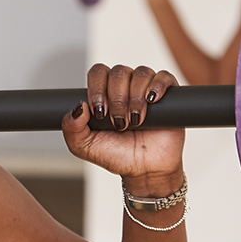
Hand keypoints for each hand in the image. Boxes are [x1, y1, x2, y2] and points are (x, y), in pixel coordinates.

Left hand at [63, 65, 184, 193]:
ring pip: (141, 73)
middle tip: (118, 121)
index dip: (97, 87)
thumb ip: (72, 127)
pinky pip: (164, 76)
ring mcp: (146, 89)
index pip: (98, 72)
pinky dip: (157, 85)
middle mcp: (125, 87)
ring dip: (135, 96)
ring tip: (134, 120)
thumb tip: (78, 106)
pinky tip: (151, 100)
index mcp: (104, 93)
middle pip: (119, 72)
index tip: (99, 112)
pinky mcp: (169, 95)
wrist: (144, 169)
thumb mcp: (84, 146)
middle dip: (116, 97)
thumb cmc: (115, 155)